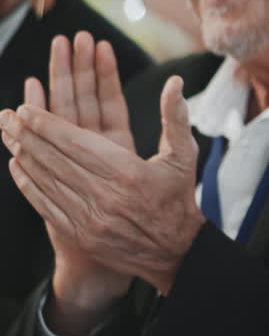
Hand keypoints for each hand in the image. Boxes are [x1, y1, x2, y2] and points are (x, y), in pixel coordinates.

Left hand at [0, 57, 204, 299]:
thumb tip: (175, 83)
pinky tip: (17, 165)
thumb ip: (176, 118)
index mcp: (129, 172)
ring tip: (8, 133)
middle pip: (54, 158)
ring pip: (45, 179)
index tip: (26, 108)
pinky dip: (26, 183)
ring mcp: (89, 217)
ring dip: (22, 154)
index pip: (76, 142)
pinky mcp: (79, 234)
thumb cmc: (177, 199)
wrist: (175, 252)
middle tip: (9, 116)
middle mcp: (106, 195)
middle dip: (27, 134)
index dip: (47, 124)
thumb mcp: (184, 157)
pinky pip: (44, 203)